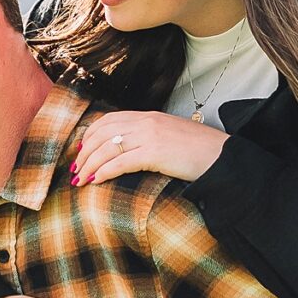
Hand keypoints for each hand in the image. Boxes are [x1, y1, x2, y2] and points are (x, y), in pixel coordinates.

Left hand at [71, 111, 226, 187]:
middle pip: (102, 134)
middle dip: (84, 153)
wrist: (222, 156)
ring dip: (89, 165)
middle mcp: (145, 122)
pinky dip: (104, 172)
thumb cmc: (198, 151)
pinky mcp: (154, 153)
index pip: (108, 120)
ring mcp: (150, 136)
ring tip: (80, 181)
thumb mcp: (170, 136)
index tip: (81, 152)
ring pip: (106, 148)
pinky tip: (95, 181)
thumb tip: (128, 151)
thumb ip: (148, 137)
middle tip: (75, 170)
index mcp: (148, 116)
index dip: (90, 136)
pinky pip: (120, 162)